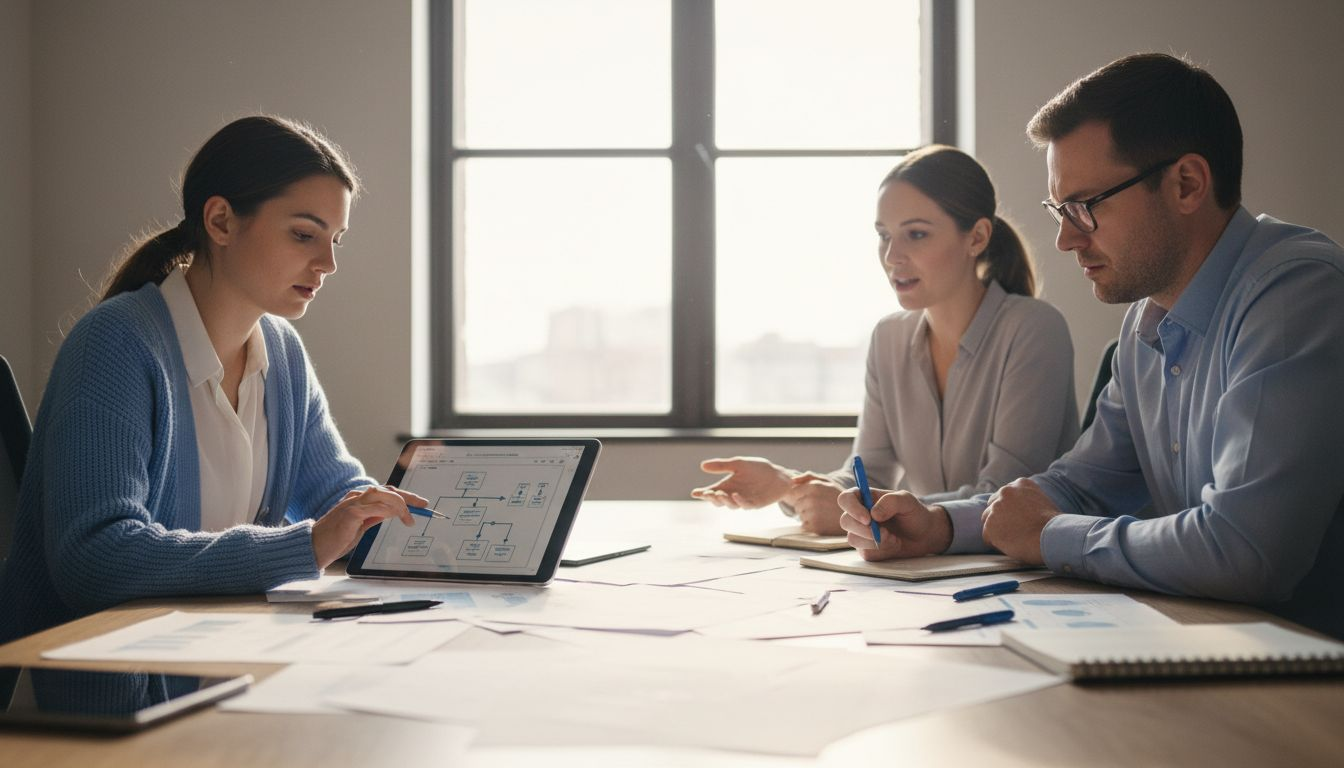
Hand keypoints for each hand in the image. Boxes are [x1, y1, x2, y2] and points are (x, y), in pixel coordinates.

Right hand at [311, 485, 428, 568]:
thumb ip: (374, 516)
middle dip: (408, 497)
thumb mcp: (361, 526)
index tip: (421, 504)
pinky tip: (397, 517)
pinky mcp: (349, 513)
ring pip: (383, 494)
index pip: (387, 492)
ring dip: (400, 504)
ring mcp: (352, 503)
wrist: (314, 547)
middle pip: (388, 490)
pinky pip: (374, 507)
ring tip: (409, 518)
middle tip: (423, 506)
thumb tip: (392, 512)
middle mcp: (356, 497)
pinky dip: (388, 510)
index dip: (406, 496)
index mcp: (359, 499)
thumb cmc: (335, 538)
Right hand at [691, 456, 794, 508]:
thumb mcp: (738, 464)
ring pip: (731, 505)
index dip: (703, 493)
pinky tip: (735, 495)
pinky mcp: (756, 503)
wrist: (777, 474)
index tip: (695, 493)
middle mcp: (733, 495)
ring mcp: (744, 500)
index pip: (712, 491)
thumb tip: (702, 465)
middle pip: (719, 501)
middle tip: (707, 493)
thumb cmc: (757, 469)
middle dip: (712, 498)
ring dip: (724, 500)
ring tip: (718, 494)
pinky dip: (740, 501)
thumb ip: (721, 466)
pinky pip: (746, 505)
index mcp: (727, 486)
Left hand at [783, 472, 844, 534]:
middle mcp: (812, 500)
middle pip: (796, 504)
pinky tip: (822, 522)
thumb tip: (792, 481)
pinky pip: (804, 525)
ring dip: (808, 515)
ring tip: (823, 514)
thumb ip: (808, 477)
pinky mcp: (815, 527)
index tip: (813, 498)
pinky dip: (810, 525)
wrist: (855, 517)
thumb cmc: (838, 498)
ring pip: (800, 515)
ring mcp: (813, 514)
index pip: (794, 492)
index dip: (802, 495)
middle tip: (820, 507)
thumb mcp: (827, 482)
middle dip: (804, 505)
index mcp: (814, 486)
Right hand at [837, 488, 952, 560]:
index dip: (852, 508)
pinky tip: (893, 544)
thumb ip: (890, 502)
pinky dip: (882, 551)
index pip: (845, 499)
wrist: (924, 535)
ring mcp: (860, 533)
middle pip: (845, 521)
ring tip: (894, 538)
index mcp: (864, 498)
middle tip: (886, 533)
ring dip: (875, 541)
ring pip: (853, 539)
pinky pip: (865, 552)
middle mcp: (859, 515)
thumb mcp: (907, 501)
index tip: (867, 518)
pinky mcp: (866, 549)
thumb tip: (873, 514)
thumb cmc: (914, 513)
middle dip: (865, 530)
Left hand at [981, 477, 1058, 564]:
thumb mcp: (1043, 501)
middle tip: (1013, 530)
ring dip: (997, 530)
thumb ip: (1026, 500)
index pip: (1004, 495)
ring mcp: (996, 508)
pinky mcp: (990, 525)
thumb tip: (1017, 509)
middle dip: (999, 518)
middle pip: (992, 506)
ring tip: (1015, 538)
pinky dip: (996, 543)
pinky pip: (987, 536)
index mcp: (1020, 484)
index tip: (1016, 519)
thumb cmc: (1053, 525)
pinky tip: (1011, 545)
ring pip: (988, 520)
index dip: (1008, 509)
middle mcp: (1006, 491)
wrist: (1053, 536)